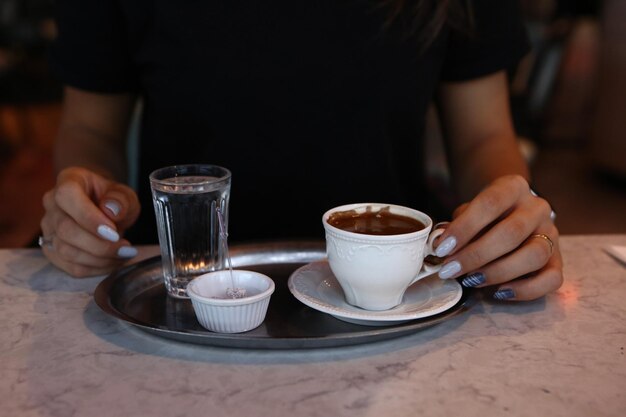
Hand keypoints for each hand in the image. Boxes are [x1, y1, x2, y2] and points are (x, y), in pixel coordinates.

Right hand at [40, 167, 140, 276]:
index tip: (113, 232)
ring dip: (99, 259)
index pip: (67, 196)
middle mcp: (52, 203)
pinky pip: (70, 267)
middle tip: (125, 248)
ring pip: (66, 251)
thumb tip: (111, 211)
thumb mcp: (125, 194)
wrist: (106, 209)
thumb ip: (121, 200)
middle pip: (65, 229)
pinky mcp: (52, 250)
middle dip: (99, 245)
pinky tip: (113, 262)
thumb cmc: (114, 200)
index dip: (88, 217)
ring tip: (123, 254)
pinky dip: (95, 269)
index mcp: (68, 180)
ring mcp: (48, 228)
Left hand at [433, 175, 562, 300]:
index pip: (490, 203)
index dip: (464, 228)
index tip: (442, 249)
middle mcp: (537, 208)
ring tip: (472, 280)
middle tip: (450, 270)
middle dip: (476, 255)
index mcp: (513, 187)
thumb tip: (439, 244)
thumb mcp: (468, 211)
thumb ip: (456, 226)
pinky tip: (499, 292)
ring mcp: (552, 233)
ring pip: (534, 255)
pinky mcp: (559, 260)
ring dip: (498, 272)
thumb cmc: (485, 215)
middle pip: (511, 232)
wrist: (511, 212)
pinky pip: (552, 279)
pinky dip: (525, 290)